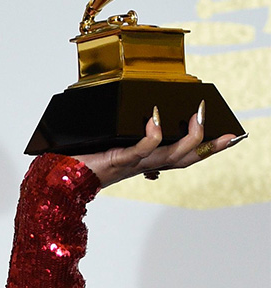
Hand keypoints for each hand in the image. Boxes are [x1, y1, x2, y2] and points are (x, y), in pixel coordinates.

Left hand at [78, 104, 244, 187]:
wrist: (57, 177)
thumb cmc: (81, 157)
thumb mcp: (110, 142)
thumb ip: (126, 133)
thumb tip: (145, 111)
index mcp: (144, 160)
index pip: (181, 156)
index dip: (207, 149)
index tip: (229, 138)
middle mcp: (142, 164)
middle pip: (184, 159)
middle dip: (208, 146)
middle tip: (225, 130)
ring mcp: (131, 163)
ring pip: (170, 156)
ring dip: (188, 138)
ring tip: (196, 116)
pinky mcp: (116, 160)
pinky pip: (140, 151)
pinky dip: (150, 137)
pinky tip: (154, 121)